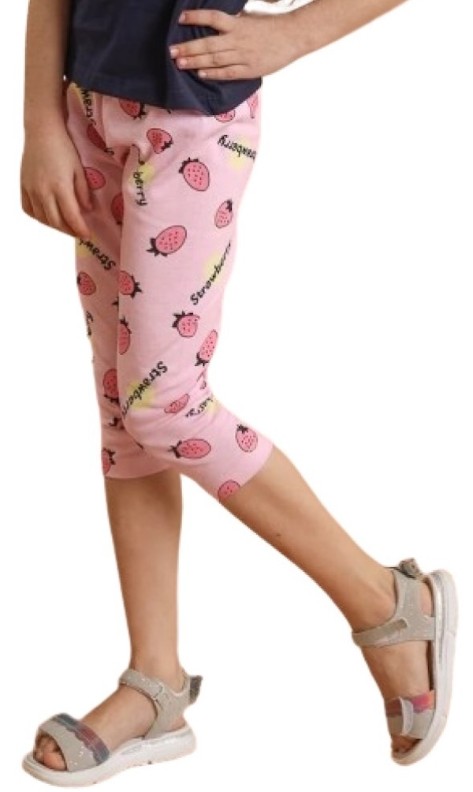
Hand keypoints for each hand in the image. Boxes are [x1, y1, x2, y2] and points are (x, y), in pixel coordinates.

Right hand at [21, 122, 91, 238]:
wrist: (42, 132)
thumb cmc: (64, 148)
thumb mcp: (79, 169)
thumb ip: (83, 191)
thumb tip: (86, 210)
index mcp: (60, 187)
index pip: (71, 217)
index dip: (80, 230)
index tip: (87, 235)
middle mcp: (43, 191)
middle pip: (56, 222)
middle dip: (68, 231)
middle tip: (77, 232)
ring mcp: (31, 190)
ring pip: (42, 218)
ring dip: (54, 226)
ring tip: (65, 225)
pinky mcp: (23, 186)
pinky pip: (29, 209)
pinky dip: (39, 217)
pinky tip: (47, 216)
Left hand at [169, 8, 300, 80]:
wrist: (293, 37)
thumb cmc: (271, 25)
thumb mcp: (250, 17)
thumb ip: (233, 21)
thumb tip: (215, 21)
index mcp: (238, 24)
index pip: (213, 17)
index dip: (196, 17)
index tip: (181, 18)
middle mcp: (238, 39)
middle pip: (208, 43)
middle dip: (188, 48)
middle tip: (171, 51)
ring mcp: (243, 56)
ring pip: (215, 59)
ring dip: (195, 61)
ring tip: (179, 63)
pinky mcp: (250, 69)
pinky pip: (228, 73)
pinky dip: (213, 74)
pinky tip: (200, 74)